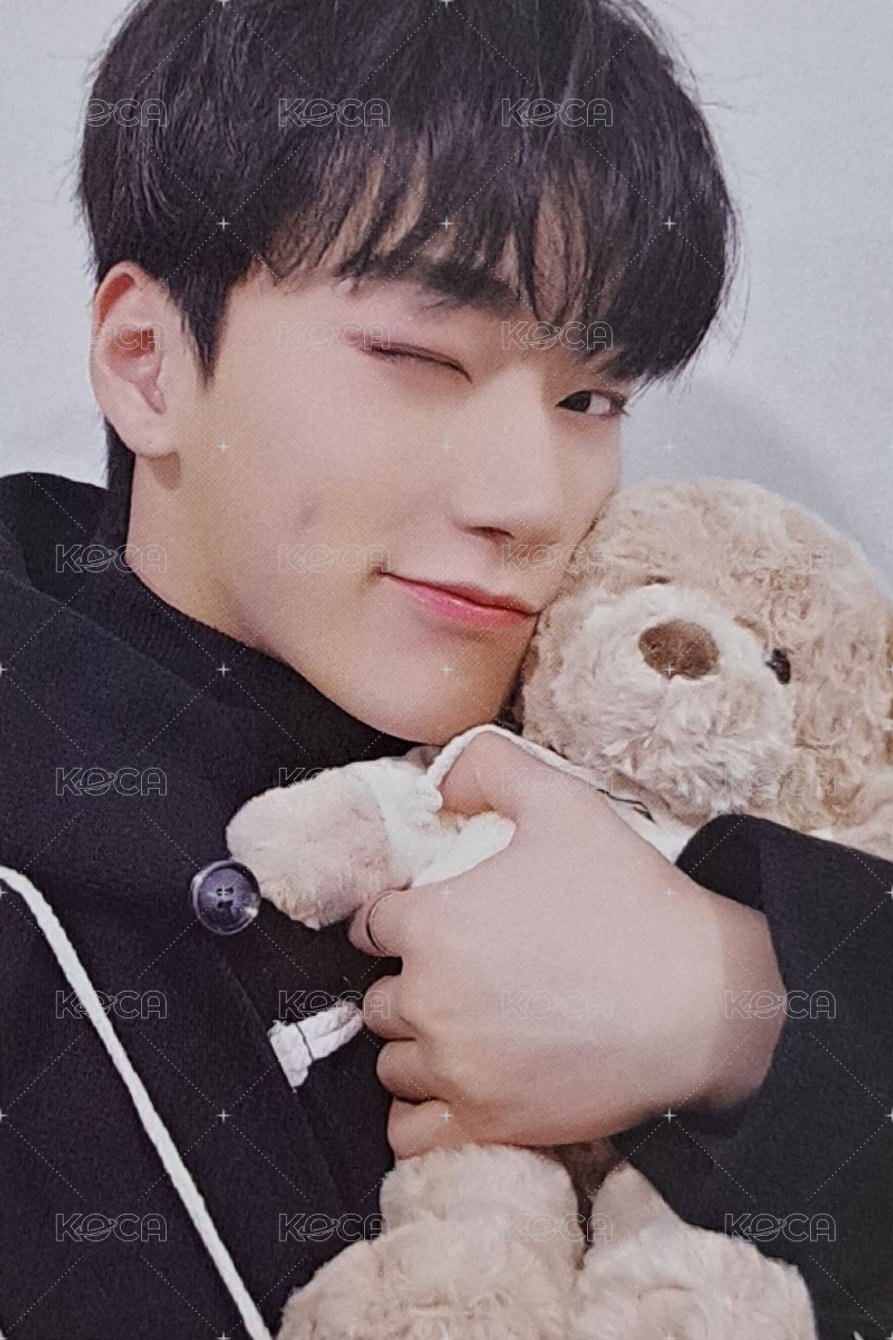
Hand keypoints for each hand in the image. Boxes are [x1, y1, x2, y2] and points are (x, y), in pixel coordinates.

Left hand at [348, 731, 784, 1157]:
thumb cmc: (631, 901)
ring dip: (418, 1044)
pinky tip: (456, 1087)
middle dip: (412, 981)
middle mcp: (429, 1001)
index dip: (400, 916)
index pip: (372, 923)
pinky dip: (421, 1113)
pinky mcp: (487, 1125)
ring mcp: (456, 1070)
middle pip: (380, 997)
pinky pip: (410, 1132)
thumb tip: (439, 778)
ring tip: (470, 1027)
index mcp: (432, 925)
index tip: (432, 920)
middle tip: (466, 973)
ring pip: (394, 1061)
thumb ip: (490, 766)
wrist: (705, 1003)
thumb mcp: (564, 801)